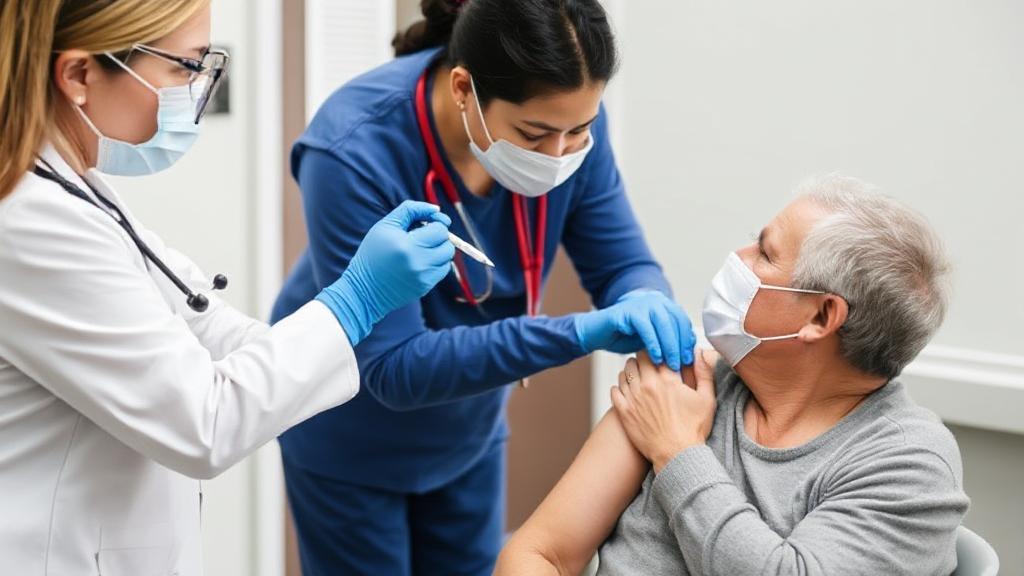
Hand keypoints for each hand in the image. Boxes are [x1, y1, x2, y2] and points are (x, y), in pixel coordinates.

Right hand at [316, 201, 454, 344]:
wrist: (363, 289)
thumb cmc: (373, 253)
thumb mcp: (385, 225)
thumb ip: (411, 210)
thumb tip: (436, 209)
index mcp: (407, 245)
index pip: (440, 230)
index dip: (436, 223)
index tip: (426, 223)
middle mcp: (418, 263)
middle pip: (447, 244)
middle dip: (438, 237)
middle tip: (423, 236)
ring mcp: (424, 277)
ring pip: (447, 258)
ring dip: (439, 250)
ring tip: (422, 248)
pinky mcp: (425, 287)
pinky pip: (443, 270)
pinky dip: (436, 263)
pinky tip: (421, 261)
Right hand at [574, 290, 695, 370]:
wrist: (596, 333)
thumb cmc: (623, 337)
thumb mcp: (651, 339)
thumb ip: (667, 340)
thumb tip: (688, 350)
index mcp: (662, 305)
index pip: (682, 320)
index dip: (687, 340)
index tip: (688, 359)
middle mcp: (654, 300)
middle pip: (675, 321)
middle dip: (680, 344)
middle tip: (681, 363)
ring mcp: (641, 303)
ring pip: (663, 323)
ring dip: (669, 345)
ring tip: (670, 363)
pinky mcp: (629, 311)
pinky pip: (646, 327)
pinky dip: (653, 343)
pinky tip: (656, 357)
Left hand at [611, 349, 718, 471]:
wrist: (677, 456)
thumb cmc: (693, 429)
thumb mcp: (707, 400)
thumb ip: (704, 374)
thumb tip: (699, 353)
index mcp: (667, 380)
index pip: (656, 353)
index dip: (658, 352)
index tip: (661, 356)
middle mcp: (647, 386)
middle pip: (637, 359)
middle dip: (643, 359)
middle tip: (649, 364)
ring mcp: (633, 399)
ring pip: (624, 372)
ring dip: (631, 371)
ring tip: (638, 376)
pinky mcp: (624, 412)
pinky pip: (614, 390)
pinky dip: (619, 387)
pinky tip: (628, 391)